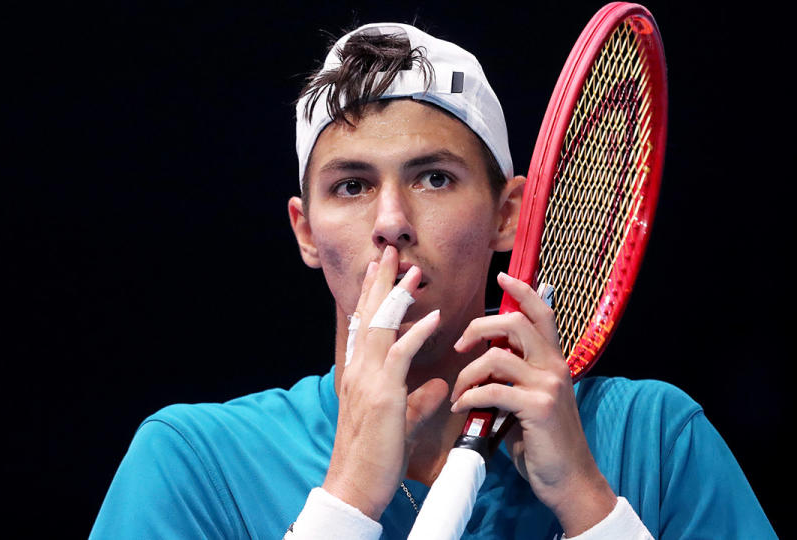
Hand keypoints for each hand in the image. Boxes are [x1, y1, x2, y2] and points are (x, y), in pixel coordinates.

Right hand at [322, 246, 449, 519]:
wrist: (356, 485)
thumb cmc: (377, 457)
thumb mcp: (402, 421)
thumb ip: (420, 399)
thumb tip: (440, 384)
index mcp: (361, 375)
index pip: (366, 326)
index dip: (372, 297)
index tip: (379, 271)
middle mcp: (359, 371)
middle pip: (368, 317)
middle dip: (379, 283)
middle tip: (388, 253)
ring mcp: (368, 381)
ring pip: (381, 328)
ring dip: (398, 297)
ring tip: (412, 271)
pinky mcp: (382, 396)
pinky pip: (400, 357)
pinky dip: (416, 334)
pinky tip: (433, 317)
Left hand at [449, 272, 615, 535]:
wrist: (569, 481)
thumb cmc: (545, 443)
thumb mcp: (530, 403)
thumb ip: (513, 380)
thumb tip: (483, 366)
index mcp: (553, 362)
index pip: (541, 313)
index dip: (522, 291)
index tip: (502, 277)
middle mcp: (554, 367)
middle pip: (514, 324)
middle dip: (479, 328)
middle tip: (460, 345)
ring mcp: (548, 386)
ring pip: (497, 357)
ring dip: (468, 372)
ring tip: (458, 392)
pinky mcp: (538, 408)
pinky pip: (493, 390)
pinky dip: (471, 396)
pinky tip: (463, 408)